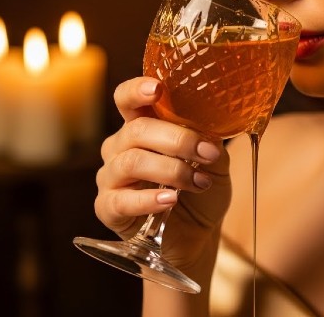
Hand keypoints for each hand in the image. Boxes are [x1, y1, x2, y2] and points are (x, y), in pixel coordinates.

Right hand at [95, 77, 231, 269]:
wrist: (199, 235)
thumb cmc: (201, 190)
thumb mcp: (214, 161)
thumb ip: (208, 142)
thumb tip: (209, 131)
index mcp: (142, 127)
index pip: (127, 99)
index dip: (137, 90)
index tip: (157, 89)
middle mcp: (120, 147)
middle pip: (137, 130)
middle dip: (178, 140)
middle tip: (208, 154)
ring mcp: (111, 178)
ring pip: (131, 162)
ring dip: (171, 170)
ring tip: (199, 183)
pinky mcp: (108, 208)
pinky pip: (121, 199)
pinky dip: (148, 198)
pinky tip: (170, 199)